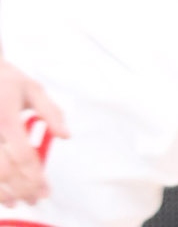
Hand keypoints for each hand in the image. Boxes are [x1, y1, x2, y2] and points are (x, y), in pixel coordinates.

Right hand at [0, 59, 63, 205]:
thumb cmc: (7, 81)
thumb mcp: (33, 89)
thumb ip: (51, 113)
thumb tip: (66, 135)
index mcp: (7, 115)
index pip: (22, 154)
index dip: (35, 175)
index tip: (45, 187)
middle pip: (5, 171)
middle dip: (22, 189)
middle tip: (36, 198)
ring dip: (3, 194)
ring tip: (18, 201)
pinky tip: (2, 194)